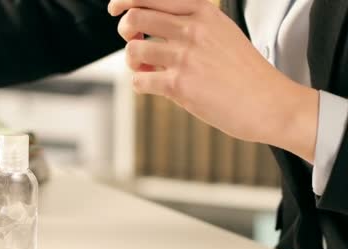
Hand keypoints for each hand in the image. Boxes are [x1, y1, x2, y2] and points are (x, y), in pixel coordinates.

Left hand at [108, 0, 318, 161]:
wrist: (270, 103)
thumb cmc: (244, 72)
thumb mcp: (222, 32)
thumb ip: (190, 25)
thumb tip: (149, 29)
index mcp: (203, 11)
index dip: (126, 0)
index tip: (115, 8)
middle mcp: (193, 29)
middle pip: (134, 17)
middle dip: (125, 31)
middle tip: (134, 43)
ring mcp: (185, 56)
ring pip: (132, 50)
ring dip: (133, 61)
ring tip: (147, 69)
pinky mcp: (179, 85)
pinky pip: (139, 80)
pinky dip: (140, 84)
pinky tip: (153, 86)